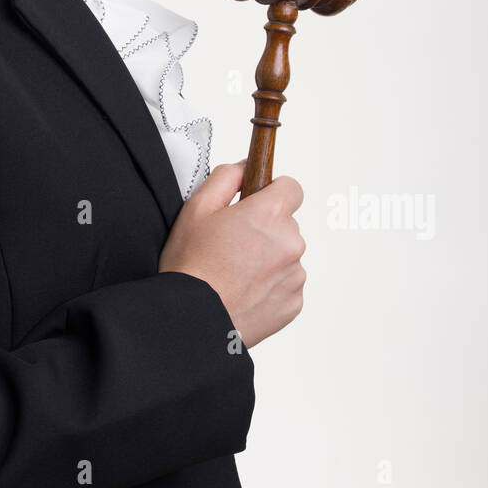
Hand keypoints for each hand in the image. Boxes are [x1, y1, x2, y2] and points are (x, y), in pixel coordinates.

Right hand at [158, 162, 305, 348]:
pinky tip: (243, 291)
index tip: (257, 202)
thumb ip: (225, 177)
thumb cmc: (191, 266)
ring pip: (286, 255)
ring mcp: (295, 275)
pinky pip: (286, 284)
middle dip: (264, 229)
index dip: (272, 192)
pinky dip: (270, 286)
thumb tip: (244, 168)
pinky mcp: (294, 303)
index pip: (292, 188)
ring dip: (268, 258)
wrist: (194, 319)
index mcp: (269, 214)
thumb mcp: (196, 208)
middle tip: (232, 244)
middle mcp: (291, 242)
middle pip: (286, 224)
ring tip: (234, 272)